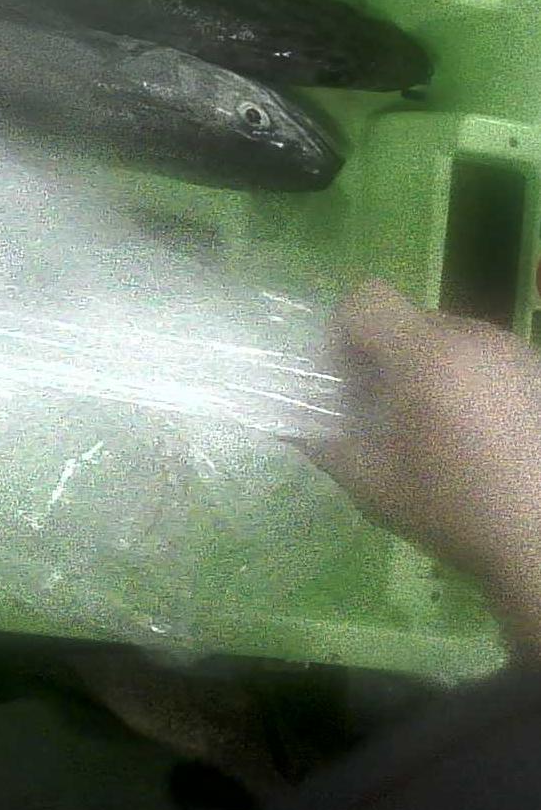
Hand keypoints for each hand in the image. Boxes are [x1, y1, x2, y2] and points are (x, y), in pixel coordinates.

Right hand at [326, 281, 540, 650]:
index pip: (367, 300)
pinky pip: (488, 361)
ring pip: (450, 341)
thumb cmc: (452, 509)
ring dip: (429, 371)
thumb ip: (323, 440)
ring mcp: (519, 355)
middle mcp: (477, 339)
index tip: (345, 383)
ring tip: (434, 430)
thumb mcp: (369, 481)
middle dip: (385, 359)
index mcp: (427, 355)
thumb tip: (291, 422)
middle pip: (409, 322)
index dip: (341, 333)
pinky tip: (478, 439)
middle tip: (383, 414)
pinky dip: (468, 385)